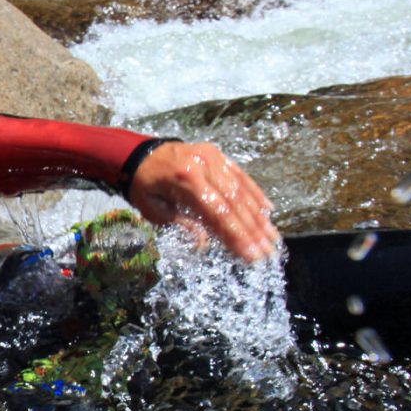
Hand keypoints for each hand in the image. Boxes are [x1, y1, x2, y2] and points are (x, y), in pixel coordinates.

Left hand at [127, 141, 279, 260]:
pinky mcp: (217, 155)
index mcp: (186, 180)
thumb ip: (182, 225)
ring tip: (273, 237)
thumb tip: (205, 244)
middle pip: (234, 202)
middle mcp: (204, 166)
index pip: (218, 213)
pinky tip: (267, 211)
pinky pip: (240, 176)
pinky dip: (255, 193)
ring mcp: (213, 158)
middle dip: (252, 230)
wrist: (138, 155)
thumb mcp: (155, 211)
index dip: (237, 235)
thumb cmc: (144, 187)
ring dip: (258, 216)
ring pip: (241, 190)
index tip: (251, 255)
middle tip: (268, 251)